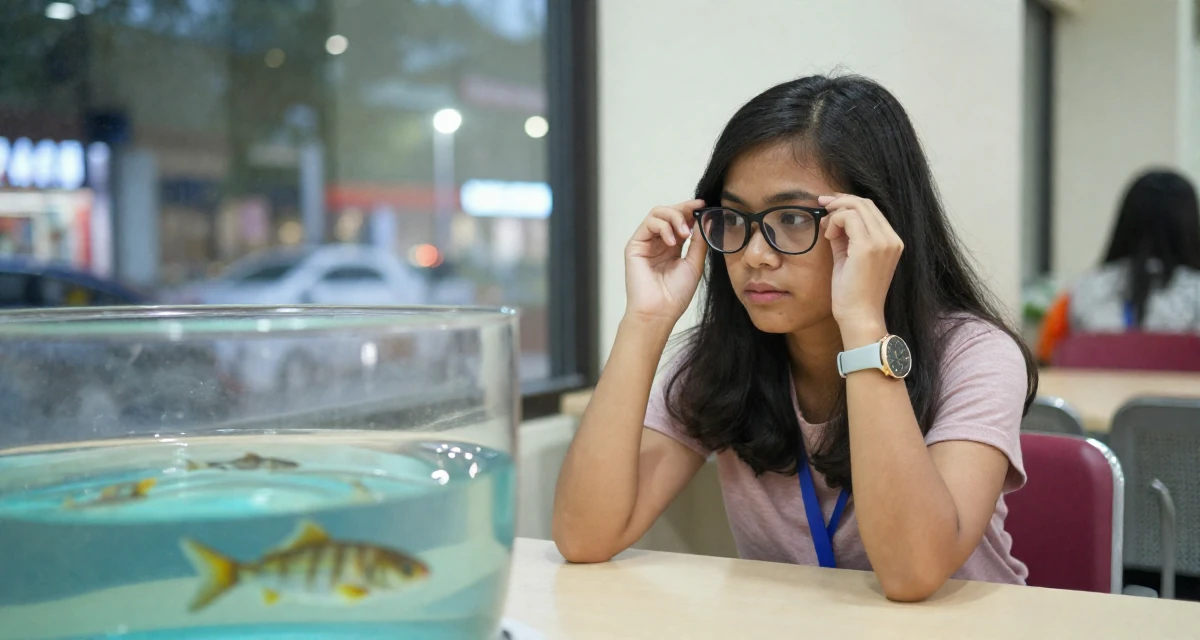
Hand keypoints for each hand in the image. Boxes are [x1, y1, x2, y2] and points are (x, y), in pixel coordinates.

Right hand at [624, 199, 709, 323]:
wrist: (660, 311)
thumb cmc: (675, 294)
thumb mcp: (694, 264)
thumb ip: (699, 242)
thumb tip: (706, 220)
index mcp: (672, 247)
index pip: (680, 220)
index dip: (691, 210)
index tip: (704, 205)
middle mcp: (658, 242)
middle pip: (668, 212)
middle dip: (683, 209)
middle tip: (696, 212)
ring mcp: (646, 242)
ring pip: (658, 213)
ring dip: (674, 217)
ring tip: (685, 232)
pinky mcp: (635, 245)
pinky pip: (648, 224)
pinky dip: (663, 227)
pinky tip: (672, 241)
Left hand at [819, 194, 902, 341]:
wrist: (859, 316)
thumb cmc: (853, 293)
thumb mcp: (849, 258)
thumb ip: (845, 237)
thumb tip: (833, 219)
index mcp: (892, 242)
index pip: (871, 210)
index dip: (848, 203)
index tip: (829, 206)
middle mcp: (892, 239)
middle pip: (865, 203)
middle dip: (840, 201)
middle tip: (821, 206)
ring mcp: (883, 242)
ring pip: (857, 206)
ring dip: (836, 212)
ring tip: (826, 229)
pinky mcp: (868, 247)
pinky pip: (849, 218)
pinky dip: (834, 221)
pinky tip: (828, 236)